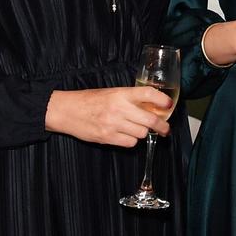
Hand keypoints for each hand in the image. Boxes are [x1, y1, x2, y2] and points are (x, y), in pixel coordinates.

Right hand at [45, 87, 171, 147]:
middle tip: (165, 129)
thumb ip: (131, 98)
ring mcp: (113, 124)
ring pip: (142, 133)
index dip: (163, 100)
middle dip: (162, 126)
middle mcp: (119, 108)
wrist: (66, 111)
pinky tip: (126, 135)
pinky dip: (131, 141)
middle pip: (151, 120)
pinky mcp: (107, 137)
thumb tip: (153, 106)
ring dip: (143, 133)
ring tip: (137, 129)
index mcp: (121, 94)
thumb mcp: (112, 92)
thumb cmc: (89, 100)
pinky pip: (130, 143)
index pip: (149, 94)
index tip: (169, 105)